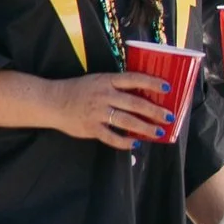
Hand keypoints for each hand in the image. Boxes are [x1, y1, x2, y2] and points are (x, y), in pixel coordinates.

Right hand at [54, 68, 178, 149]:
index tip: (167, 87)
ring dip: (144, 128)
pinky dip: (124, 142)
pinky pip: (111, 137)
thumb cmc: (80, 90)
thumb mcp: (99, 80)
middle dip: (154, 111)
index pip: (134, 79)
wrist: (55, 101)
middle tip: (169, 116)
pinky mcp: (91, 128)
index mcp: (107, 81)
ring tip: (158, 132)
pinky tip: (135, 144)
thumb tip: (143, 93)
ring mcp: (98, 112)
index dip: (151, 82)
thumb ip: (117, 86)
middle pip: (134, 103)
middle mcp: (104, 95)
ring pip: (126, 121)